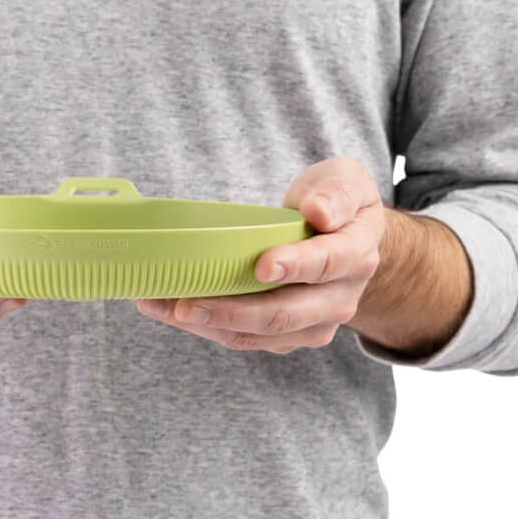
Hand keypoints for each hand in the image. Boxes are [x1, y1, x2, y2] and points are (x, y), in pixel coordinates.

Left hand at [135, 157, 384, 353]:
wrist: (347, 242)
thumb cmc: (337, 203)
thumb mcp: (346, 180)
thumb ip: (336, 192)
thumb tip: (319, 212)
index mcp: (355, 255)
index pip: (326, 264)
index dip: (294, 266)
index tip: (261, 266)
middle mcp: (338, 298)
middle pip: (285, 314)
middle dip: (232, 311)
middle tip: (186, 303)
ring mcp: (313, 323)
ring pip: (259, 335)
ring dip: (208, 324)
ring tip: (162, 306)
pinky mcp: (286, 336)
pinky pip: (245, 338)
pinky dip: (206, 327)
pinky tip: (168, 308)